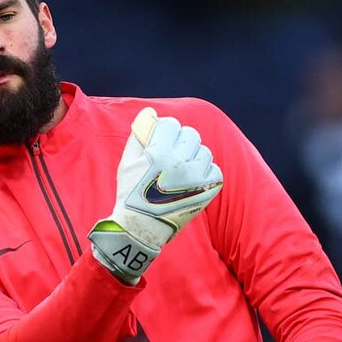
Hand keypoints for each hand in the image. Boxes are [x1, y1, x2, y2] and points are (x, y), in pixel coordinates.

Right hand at [89, 107, 222, 282]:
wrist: (142, 228)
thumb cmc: (131, 193)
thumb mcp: (127, 162)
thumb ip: (138, 135)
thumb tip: (149, 113)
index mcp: (158, 153)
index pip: (171, 124)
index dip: (166, 130)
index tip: (162, 140)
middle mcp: (179, 163)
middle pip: (191, 134)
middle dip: (181, 141)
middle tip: (173, 154)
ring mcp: (195, 178)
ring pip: (204, 151)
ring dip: (194, 156)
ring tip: (182, 169)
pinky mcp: (207, 191)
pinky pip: (214, 170)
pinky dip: (205, 172)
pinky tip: (193, 179)